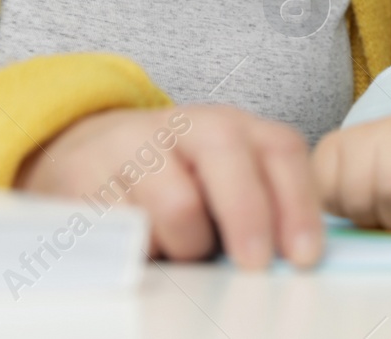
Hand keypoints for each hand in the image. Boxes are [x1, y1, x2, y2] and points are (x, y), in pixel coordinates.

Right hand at [13, 105, 322, 268]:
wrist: (87, 153)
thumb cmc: (174, 180)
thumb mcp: (224, 180)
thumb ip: (263, 205)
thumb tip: (295, 258)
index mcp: (232, 126)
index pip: (279, 149)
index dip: (297, 203)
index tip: (305, 255)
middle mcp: (186, 126)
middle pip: (226, 155)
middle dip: (248, 216)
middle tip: (255, 265)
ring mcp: (133, 148)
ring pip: (177, 205)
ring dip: (189, 245)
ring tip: (180, 250)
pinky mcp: (86, 180)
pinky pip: (126, 232)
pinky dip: (143, 253)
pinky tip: (143, 250)